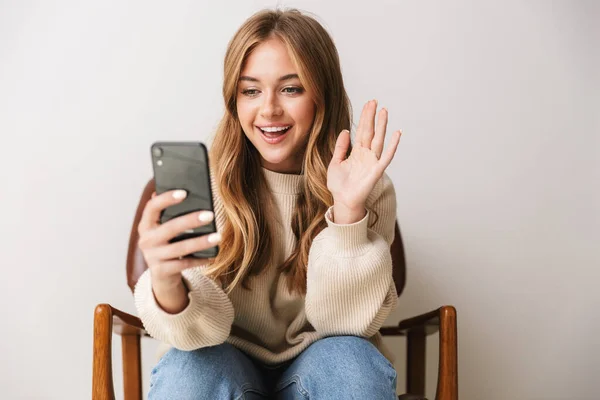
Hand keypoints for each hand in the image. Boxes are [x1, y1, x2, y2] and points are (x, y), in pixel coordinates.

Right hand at [137, 190, 220, 290]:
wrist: (161, 274)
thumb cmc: (167, 243)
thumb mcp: (163, 228)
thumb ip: (170, 213)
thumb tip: (186, 192)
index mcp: (146, 225)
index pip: (152, 208)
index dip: (166, 199)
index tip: (184, 193)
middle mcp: (146, 240)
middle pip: (170, 228)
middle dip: (191, 220)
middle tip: (210, 215)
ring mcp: (153, 257)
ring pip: (180, 248)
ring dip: (200, 242)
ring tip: (217, 236)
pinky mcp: (161, 271)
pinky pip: (184, 264)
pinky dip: (200, 259)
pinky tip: (212, 255)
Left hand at [327, 99, 400, 223]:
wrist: (342, 201)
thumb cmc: (339, 185)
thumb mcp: (335, 162)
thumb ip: (341, 147)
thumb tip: (345, 131)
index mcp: (357, 152)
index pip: (362, 131)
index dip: (364, 118)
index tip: (368, 104)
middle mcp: (366, 155)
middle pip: (370, 132)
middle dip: (372, 117)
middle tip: (374, 101)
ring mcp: (372, 162)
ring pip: (379, 140)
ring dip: (382, 126)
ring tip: (384, 111)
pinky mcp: (376, 171)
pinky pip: (386, 156)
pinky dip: (392, 145)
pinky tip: (397, 133)